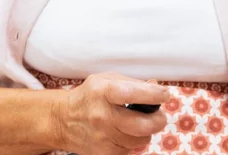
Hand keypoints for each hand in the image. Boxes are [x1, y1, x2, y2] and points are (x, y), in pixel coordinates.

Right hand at [50, 73, 169, 154]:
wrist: (63, 119)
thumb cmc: (90, 96)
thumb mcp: (106, 80)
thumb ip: (132, 83)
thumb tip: (157, 87)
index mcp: (103, 92)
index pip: (132, 94)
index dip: (153, 95)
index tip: (164, 94)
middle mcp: (102, 115)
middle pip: (143, 125)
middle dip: (158, 120)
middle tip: (158, 116)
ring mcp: (102, 137)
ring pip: (141, 140)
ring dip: (144, 132)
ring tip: (135, 123)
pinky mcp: (104, 153)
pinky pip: (130, 150)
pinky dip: (132, 142)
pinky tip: (123, 133)